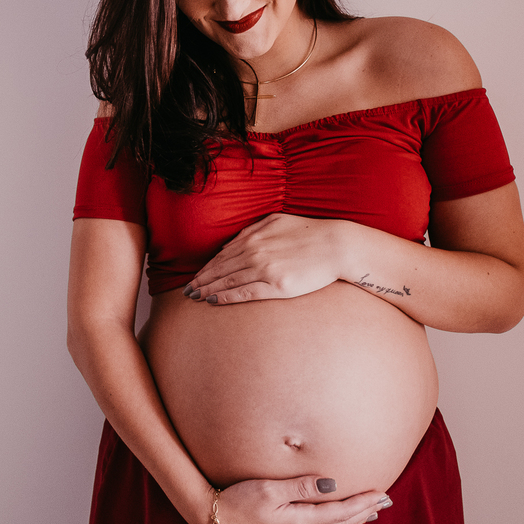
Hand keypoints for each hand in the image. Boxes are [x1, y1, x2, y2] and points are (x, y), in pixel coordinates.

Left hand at [185, 214, 349, 303]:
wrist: (337, 246)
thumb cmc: (309, 232)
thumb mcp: (276, 221)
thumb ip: (251, 231)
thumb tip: (229, 244)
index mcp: (253, 238)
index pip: (220, 256)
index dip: (204, 268)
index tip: (193, 277)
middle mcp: (254, 253)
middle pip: (219, 270)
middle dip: (200, 281)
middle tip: (186, 292)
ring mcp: (264, 270)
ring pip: (227, 282)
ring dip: (207, 290)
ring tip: (195, 298)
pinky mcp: (276, 286)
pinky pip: (244, 294)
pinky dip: (226, 298)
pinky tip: (213, 301)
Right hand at [206, 475, 390, 523]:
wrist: (213, 519)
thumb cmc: (238, 500)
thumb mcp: (269, 489)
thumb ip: (301, 486)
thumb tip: (332, 484)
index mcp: (300, 521)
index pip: (341, 511)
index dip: (363, 502)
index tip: (382, 493)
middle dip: (364, 512)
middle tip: (385, 501)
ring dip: (352, 520)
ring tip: (369, 512)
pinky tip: (337, 521)